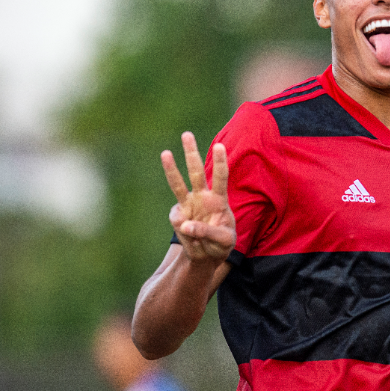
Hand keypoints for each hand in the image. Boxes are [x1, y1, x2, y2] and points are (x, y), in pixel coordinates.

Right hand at [161, 132, 235, 264]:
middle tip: (186, 134)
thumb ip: (208, 232)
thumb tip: (184, 224)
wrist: (207, 256)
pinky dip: (185, 231)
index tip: (220, 146)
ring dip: (171, 168)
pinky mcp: (177, 217)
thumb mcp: (223, 241)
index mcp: (219, 200)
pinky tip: (194, 240)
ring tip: (165, 153)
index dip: (220, 162)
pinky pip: (178, 220)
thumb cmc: (221, 244)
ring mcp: (188, 206)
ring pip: (178, 184)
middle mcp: (203, 198)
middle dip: (191, 153)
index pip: (221, 177)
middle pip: (196, 172)